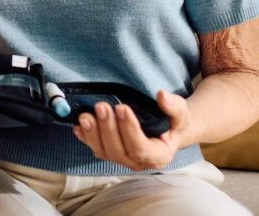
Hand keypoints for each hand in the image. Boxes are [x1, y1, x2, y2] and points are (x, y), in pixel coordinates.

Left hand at [72, 90, 195, 170]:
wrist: (169, 128)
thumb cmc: (176, 121)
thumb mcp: (181, 113)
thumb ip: (174, 106)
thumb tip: (162, 95)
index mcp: (158, 156)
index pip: (141, 148)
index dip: (129, 130)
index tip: (122, 107)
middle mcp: (139, 162)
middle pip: (118, 151)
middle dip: (107, 129)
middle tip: (101, 106)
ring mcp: (123, 159)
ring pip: (104, 152)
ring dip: (92, 134)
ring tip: (85, 116)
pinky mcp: (111, 152)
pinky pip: (96, 148)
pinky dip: (85, 138)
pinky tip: (77, 126)